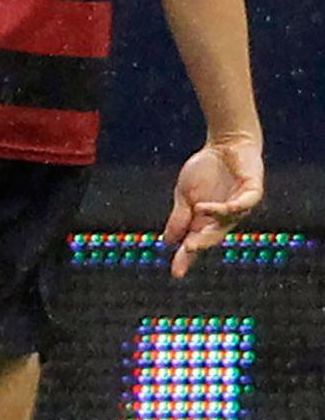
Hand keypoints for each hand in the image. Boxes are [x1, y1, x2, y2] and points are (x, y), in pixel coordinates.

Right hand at [162, 135, 263, 279]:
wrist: (225, 144)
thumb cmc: (206, 169)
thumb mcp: (184, 195)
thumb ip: (179, 217)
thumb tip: (168, 241)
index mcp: (206, 221)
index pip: (195, 243)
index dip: (186, 259)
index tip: (176, 274)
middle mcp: (224, 218)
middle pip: (213, 236)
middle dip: (201, 244)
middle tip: (189, 250)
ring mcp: (239, 206)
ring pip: (228, 220)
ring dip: (213, 218)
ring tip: (198, 209)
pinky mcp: (252, 192)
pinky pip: (244, 204)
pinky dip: (230, 207)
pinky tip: (216, 206)